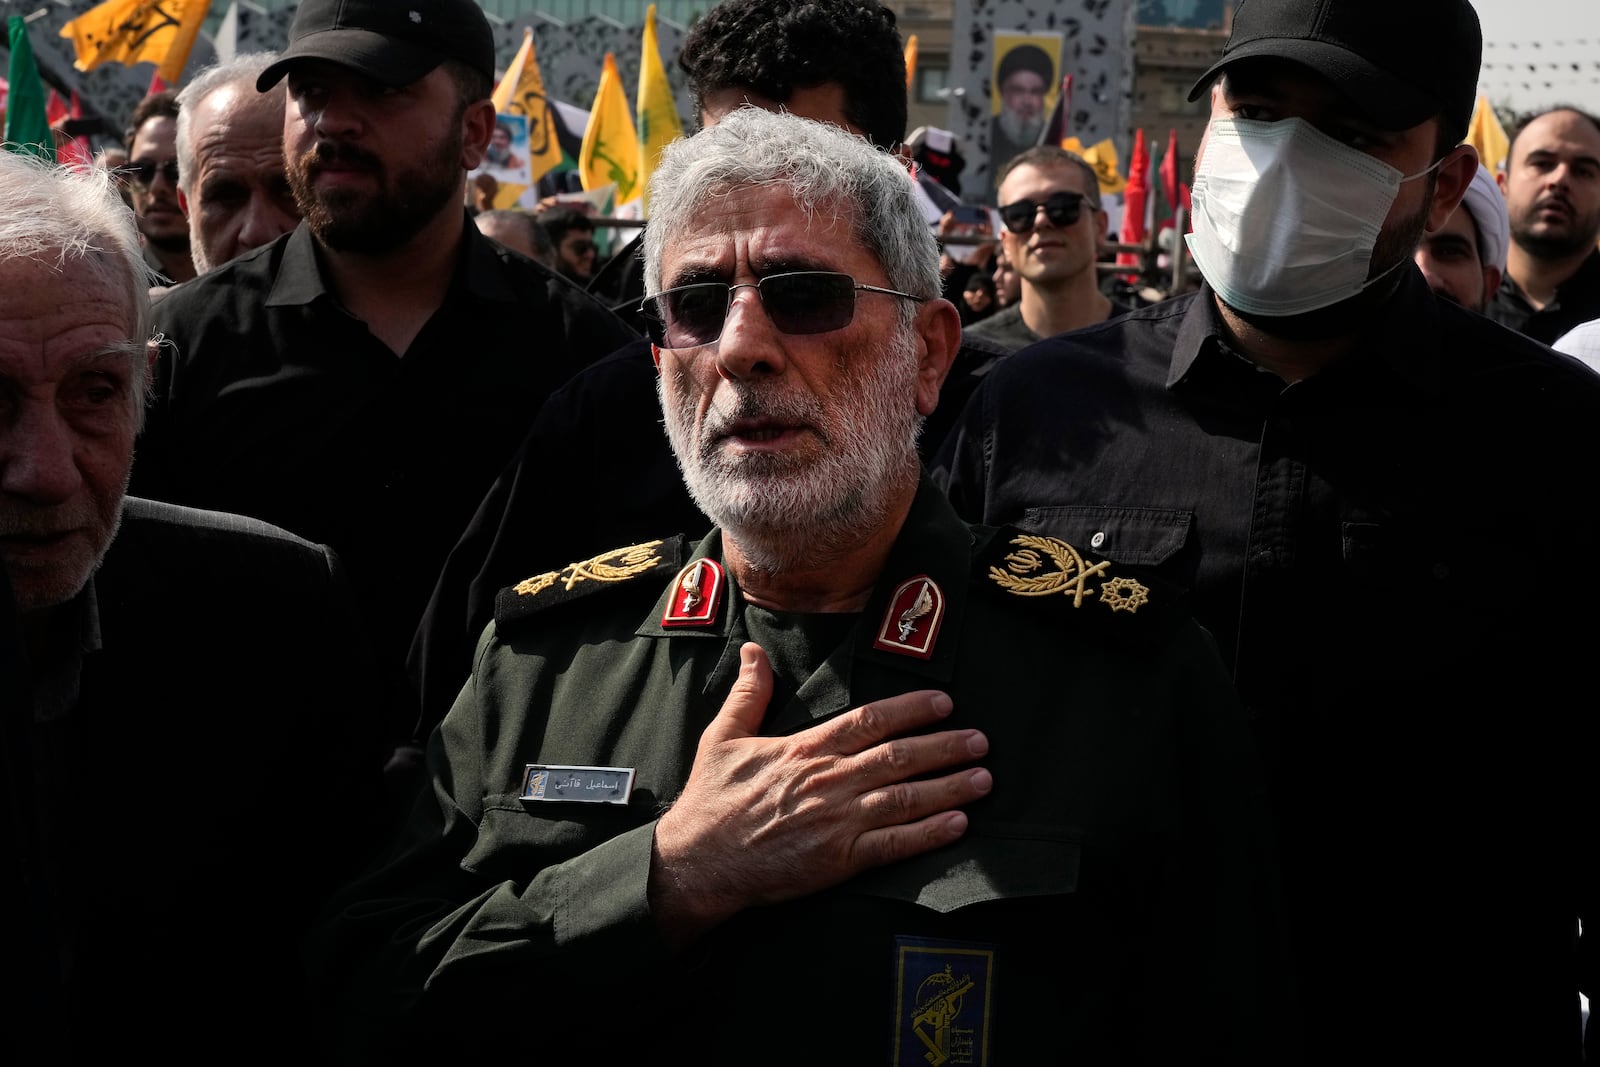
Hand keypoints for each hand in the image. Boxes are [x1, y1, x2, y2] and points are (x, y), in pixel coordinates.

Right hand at [649, 643, 990, 946]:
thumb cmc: (710, 800)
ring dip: (949, 787)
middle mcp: (828, 781)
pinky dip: (928, 835)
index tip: (943, 702)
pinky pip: (893, 845)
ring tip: (983, 779)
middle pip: (899, 757)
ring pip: (905, 798)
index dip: (911, 709)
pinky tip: (957, 824)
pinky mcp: (838, 860)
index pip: (869, 720)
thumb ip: (748, 693)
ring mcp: (836, 822)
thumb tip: (753, 650)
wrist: (698, 862)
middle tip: (981, 740)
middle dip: (945, 747)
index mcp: (805, 749)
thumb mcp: (722, 737)